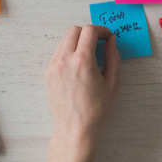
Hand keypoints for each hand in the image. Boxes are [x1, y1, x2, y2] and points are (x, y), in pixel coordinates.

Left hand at [40, 25, 120, 161]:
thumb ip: (113, 58)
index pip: (89, 31)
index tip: (108, 37)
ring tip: (89, 57)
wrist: (75, 130)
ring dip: (77, 42)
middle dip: (88, 33)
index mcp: (82, 61)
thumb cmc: (97, 111)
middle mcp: (65, 59)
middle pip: (74, 30)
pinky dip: (68, 53)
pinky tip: (78, 67)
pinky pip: (58, 53)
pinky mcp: (48, 73)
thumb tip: (112, 41)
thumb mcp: (112, 84)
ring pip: (64, 40)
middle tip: (99, 44)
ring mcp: (53, 66)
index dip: (101, 30)